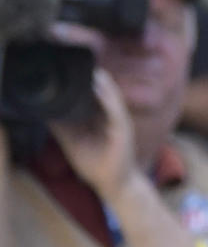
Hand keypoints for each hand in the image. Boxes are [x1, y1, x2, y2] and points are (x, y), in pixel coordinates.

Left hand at [49, 68, 136, 205]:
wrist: (113, 184)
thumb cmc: (95, 164)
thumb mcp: (71, 143)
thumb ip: (61, 127)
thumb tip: (45, 112)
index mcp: (98, 117)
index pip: (91, 94)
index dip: (83, 80)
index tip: (71, 67)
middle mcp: (109, 116)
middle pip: (102, 91)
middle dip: (93, 77)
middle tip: (82, 61)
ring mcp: (118, 121)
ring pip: (111, 96)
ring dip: (102, 83)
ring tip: (93, 70)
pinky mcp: (123, 129)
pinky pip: (116, 109)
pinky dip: (108, 97)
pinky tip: (100, 87)